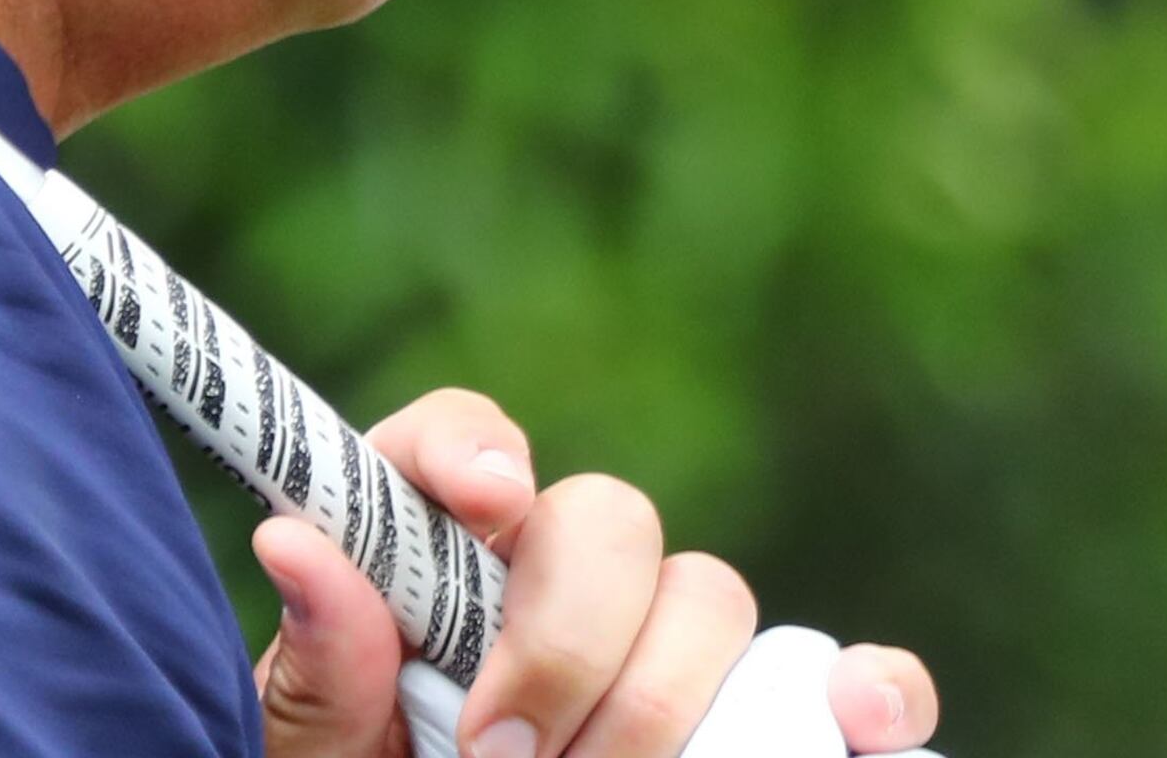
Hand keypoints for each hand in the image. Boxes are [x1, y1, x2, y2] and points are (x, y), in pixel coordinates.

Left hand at [251, 387, 940, 756]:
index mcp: (434, 565)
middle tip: (502, 756)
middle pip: (606, 517)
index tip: (485, 504)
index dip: (472, 449)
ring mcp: (671, 648)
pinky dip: (870, 691)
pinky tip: (854, 728)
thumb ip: (322, 670)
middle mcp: (559, 581)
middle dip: (566, 639)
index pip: (457, 440)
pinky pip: (847, 678)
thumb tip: (296, 542)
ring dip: (663, 701)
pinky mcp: (772, 716)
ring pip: (712, 597)